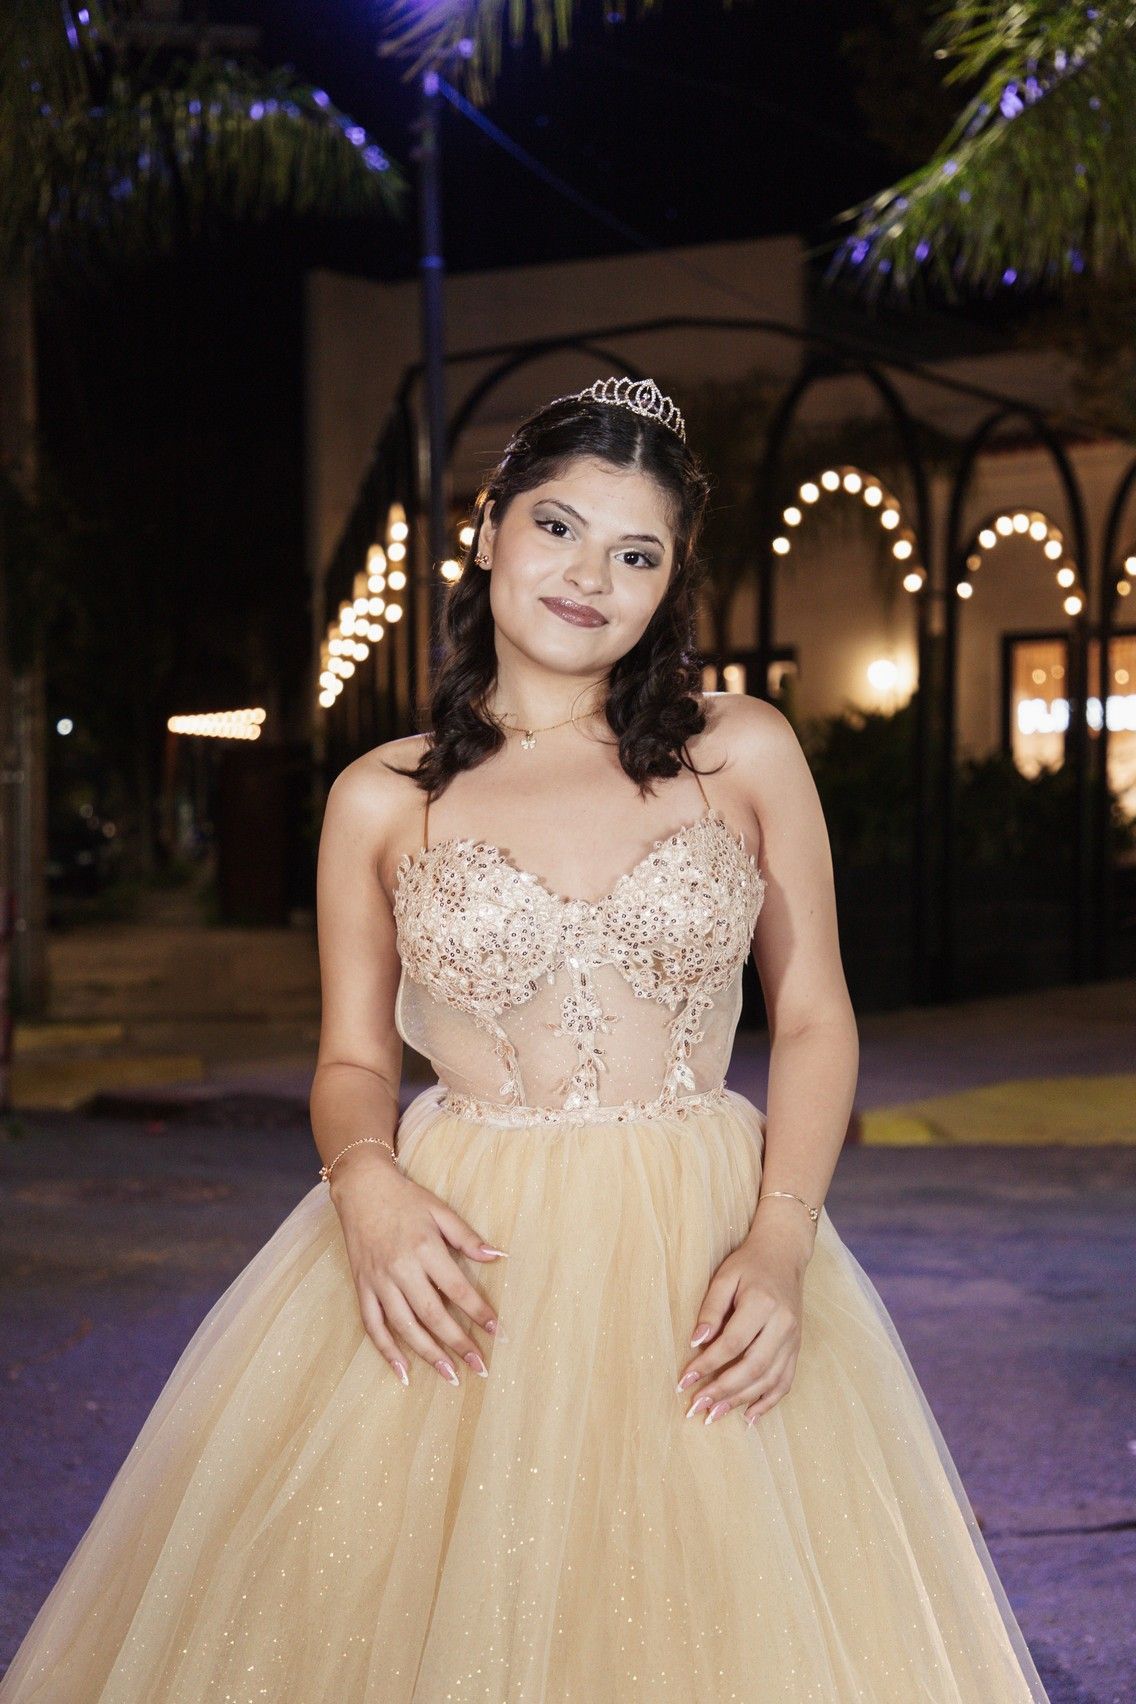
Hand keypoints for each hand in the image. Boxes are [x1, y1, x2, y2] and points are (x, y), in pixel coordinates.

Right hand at [329, 1150, 507, 1387]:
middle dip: (458, 1343)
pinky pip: (372, 1325)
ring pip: (404, 1326)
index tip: (497, 1333)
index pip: (457, 1288)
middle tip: (479, 1367)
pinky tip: (403, 1371)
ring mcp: (378, 1280)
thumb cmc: (406, 1198)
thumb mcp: (441, 1210)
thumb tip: (499, 1257)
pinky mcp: (362, 1287)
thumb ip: (468, 1237)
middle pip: (432, 1314)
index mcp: (424, 1247)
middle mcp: (400, 1268)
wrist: (361, 1189)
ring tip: (450, 1375)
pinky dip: (386, 1351)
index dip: (478, 1311)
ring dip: (428, 1354)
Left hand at [675, 1220, 810, 1427]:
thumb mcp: (724, 1277)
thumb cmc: (749, 1264)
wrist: (784, 1254)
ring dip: (741, 1401)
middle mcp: (783, 1324)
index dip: (707, 1364)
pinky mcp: (797, 1347)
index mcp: (762, 1304)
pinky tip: (749, 1417)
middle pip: (752, 1367)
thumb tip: (695, 1342)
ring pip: (769, 1379)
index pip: (732, 1343)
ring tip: (715, 1415)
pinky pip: (785, 1381)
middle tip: (697, 1408)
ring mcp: (794, 1338)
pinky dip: (768, 1402)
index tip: (684, 1381)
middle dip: (723, 1391)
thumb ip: (710, 1309)